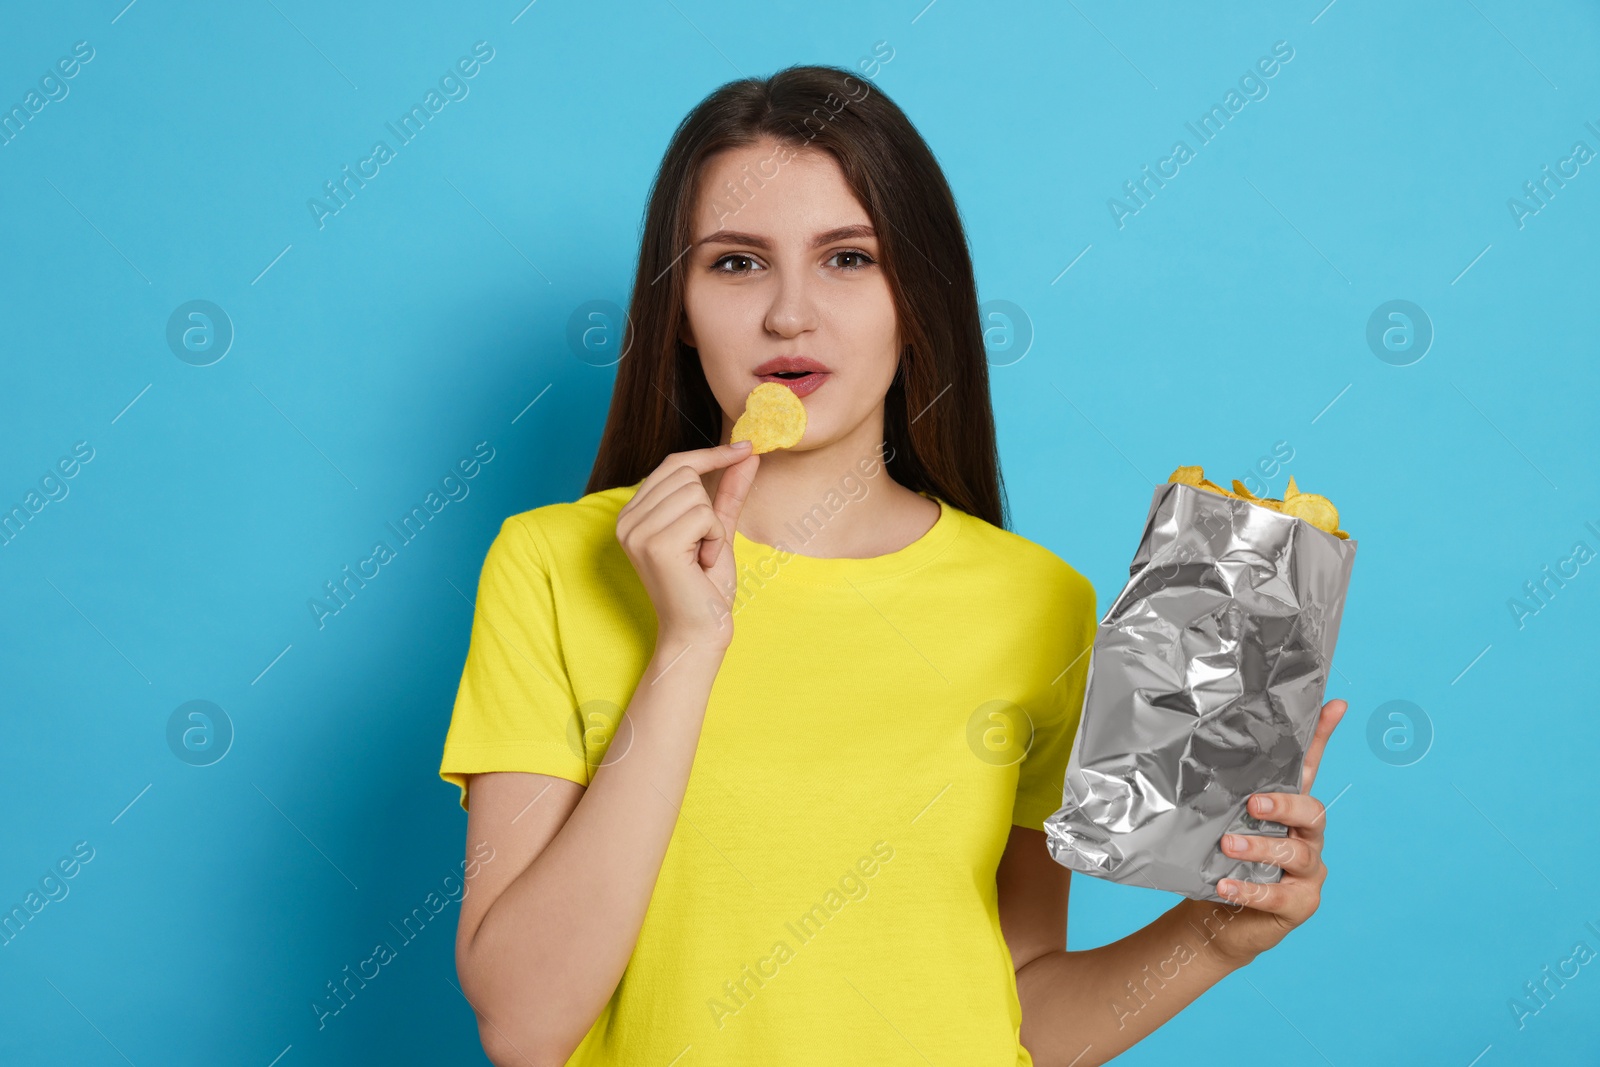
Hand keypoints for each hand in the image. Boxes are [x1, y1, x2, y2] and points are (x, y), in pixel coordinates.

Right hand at [615, 441, 759, 651]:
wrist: (700, 631)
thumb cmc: (706, 587)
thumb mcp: (717, 529)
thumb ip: (727, 491)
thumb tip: (747, 454)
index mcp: (633, 514)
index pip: (673, 464)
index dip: (710, 455)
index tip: (745, 447)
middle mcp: (627, 520)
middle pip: (685, 474)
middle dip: (708, 508)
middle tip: (703, 546)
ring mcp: (638, 532)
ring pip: (695, 494)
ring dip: (712, 527)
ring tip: (700, 557)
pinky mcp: (656, 544)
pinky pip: (703, 515)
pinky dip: (714, 538)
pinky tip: (701, 563)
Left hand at [1200, 698, 1347, 967]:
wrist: (1217, 916)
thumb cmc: (1219, 860)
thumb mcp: (1218, 820)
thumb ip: (1218, 793)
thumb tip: (1190, 749)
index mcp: (1288, 809)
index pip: (1309, 767)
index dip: (1322, 737)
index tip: (1335, 704)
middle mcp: (1306, 836)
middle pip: (1312, 812)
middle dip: (1285, 806)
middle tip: (1253, 804)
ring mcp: (1307, 871)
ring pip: (1295, 854)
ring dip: (1261, 848)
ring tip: (1228, 845)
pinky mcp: (1299, 904)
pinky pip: (1278, 895)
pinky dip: (1250, 890)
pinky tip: (1226, 886)